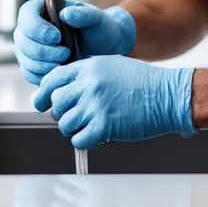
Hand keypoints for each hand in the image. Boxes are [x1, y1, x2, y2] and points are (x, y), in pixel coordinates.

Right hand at [13, 0, 136, 85]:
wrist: (103, 50)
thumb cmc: (100, 29)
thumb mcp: (98, 19)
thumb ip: (84, 14)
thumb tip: (65, 14)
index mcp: (44, 9)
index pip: (27, 14)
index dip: (36, 27)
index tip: (56, 37)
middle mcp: (32, 28)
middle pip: (22, 39)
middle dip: (42, 50)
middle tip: (65, 53)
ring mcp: (30, 47)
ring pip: (24, 58)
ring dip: (43, 64)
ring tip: (66, 63)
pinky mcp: (34, 65)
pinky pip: (29, 73)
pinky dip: (43, 75)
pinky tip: (60, 72)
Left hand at [33, 56, 194, 148]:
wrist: (167, 96)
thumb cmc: (143, 82)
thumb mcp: (111, 65)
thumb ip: (86, 74)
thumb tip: (62, 89)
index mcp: (89, 68)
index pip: (52, 79)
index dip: (44, 93)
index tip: (41, 103)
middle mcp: (88, 85)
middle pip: (56, 104)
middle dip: (62, 112)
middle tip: (75, 116)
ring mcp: (95, 106)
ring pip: (64, 124)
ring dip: (74, 128)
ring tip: (89, 125)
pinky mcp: (103, 127)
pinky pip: (78, 140)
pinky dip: (84, 140)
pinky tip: (96, 135)